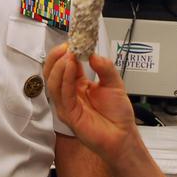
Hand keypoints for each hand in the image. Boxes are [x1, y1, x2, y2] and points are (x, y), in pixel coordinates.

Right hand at [44, 43, 138, 166]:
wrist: (123, 136)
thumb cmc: (118, 115)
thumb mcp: (115, 83)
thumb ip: (105, 68)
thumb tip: (93, 54)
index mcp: (78, 85)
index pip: (65, 65)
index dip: (66, 52)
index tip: (73, 41)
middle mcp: (69, 94)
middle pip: (52, 73)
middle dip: (56, 57)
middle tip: (67, 46)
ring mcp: (67, 105)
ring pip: (53, 83)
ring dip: (59, 66)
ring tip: (69, 55)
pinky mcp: (69, 115)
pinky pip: (62, 94)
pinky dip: (65, 78)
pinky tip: (71, 67)